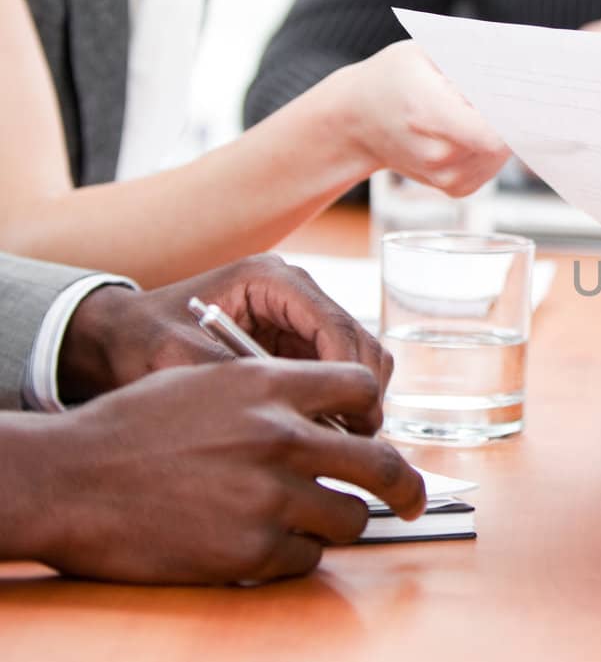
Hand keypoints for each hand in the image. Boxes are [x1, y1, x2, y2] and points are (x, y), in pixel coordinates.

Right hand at [18, 360, 424, 584]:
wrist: (69, 479)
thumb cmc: (131, 429)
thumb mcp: (206, 380)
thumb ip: (273, 394)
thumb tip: (330, 421)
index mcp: (271, 384)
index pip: (364, 386)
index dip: (374, 414)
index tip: (375, 435)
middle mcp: (282, 436)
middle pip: (384, 464)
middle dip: (406, 487)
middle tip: (412, 500)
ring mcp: (270, 496)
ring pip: (351, 518)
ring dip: (338, 523)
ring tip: (309, 522)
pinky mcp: (252, 551)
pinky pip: (307, 558)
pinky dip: (294, 555)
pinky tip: (262, 544)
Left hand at [59, 255, 390, 430]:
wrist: (117, 337)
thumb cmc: (139, 339)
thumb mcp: (174, 359)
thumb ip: (228, 378)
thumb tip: (282, 416)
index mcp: (269, 280)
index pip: (336, 325)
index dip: (351, 377)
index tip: (349, 423)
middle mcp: (294, 292)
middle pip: (359, 341)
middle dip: (361, 391)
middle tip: (350, 442)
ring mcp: (299, 317)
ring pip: (358, 360)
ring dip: (355, 399)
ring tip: (333, 442)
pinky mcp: (298, 344)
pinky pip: (338, 375)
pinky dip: (339, 404)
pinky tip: (317, 434)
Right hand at [325, 40, 510, 197]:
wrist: (356, 121)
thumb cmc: (391, 79)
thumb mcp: (424, 51)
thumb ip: (470, 57)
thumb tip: (516, 65)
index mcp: (429, 115)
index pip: (495, 135)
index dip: (514, 115)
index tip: (520, 95)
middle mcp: (439, 155)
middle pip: (504, 141)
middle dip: (506, 115)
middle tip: (487, 93)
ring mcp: (446, 177)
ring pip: (503, 154)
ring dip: (497, 130)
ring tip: (466, 110)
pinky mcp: (456, 188)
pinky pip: (492, 165)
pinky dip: (489, 147)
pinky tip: (465, 130)